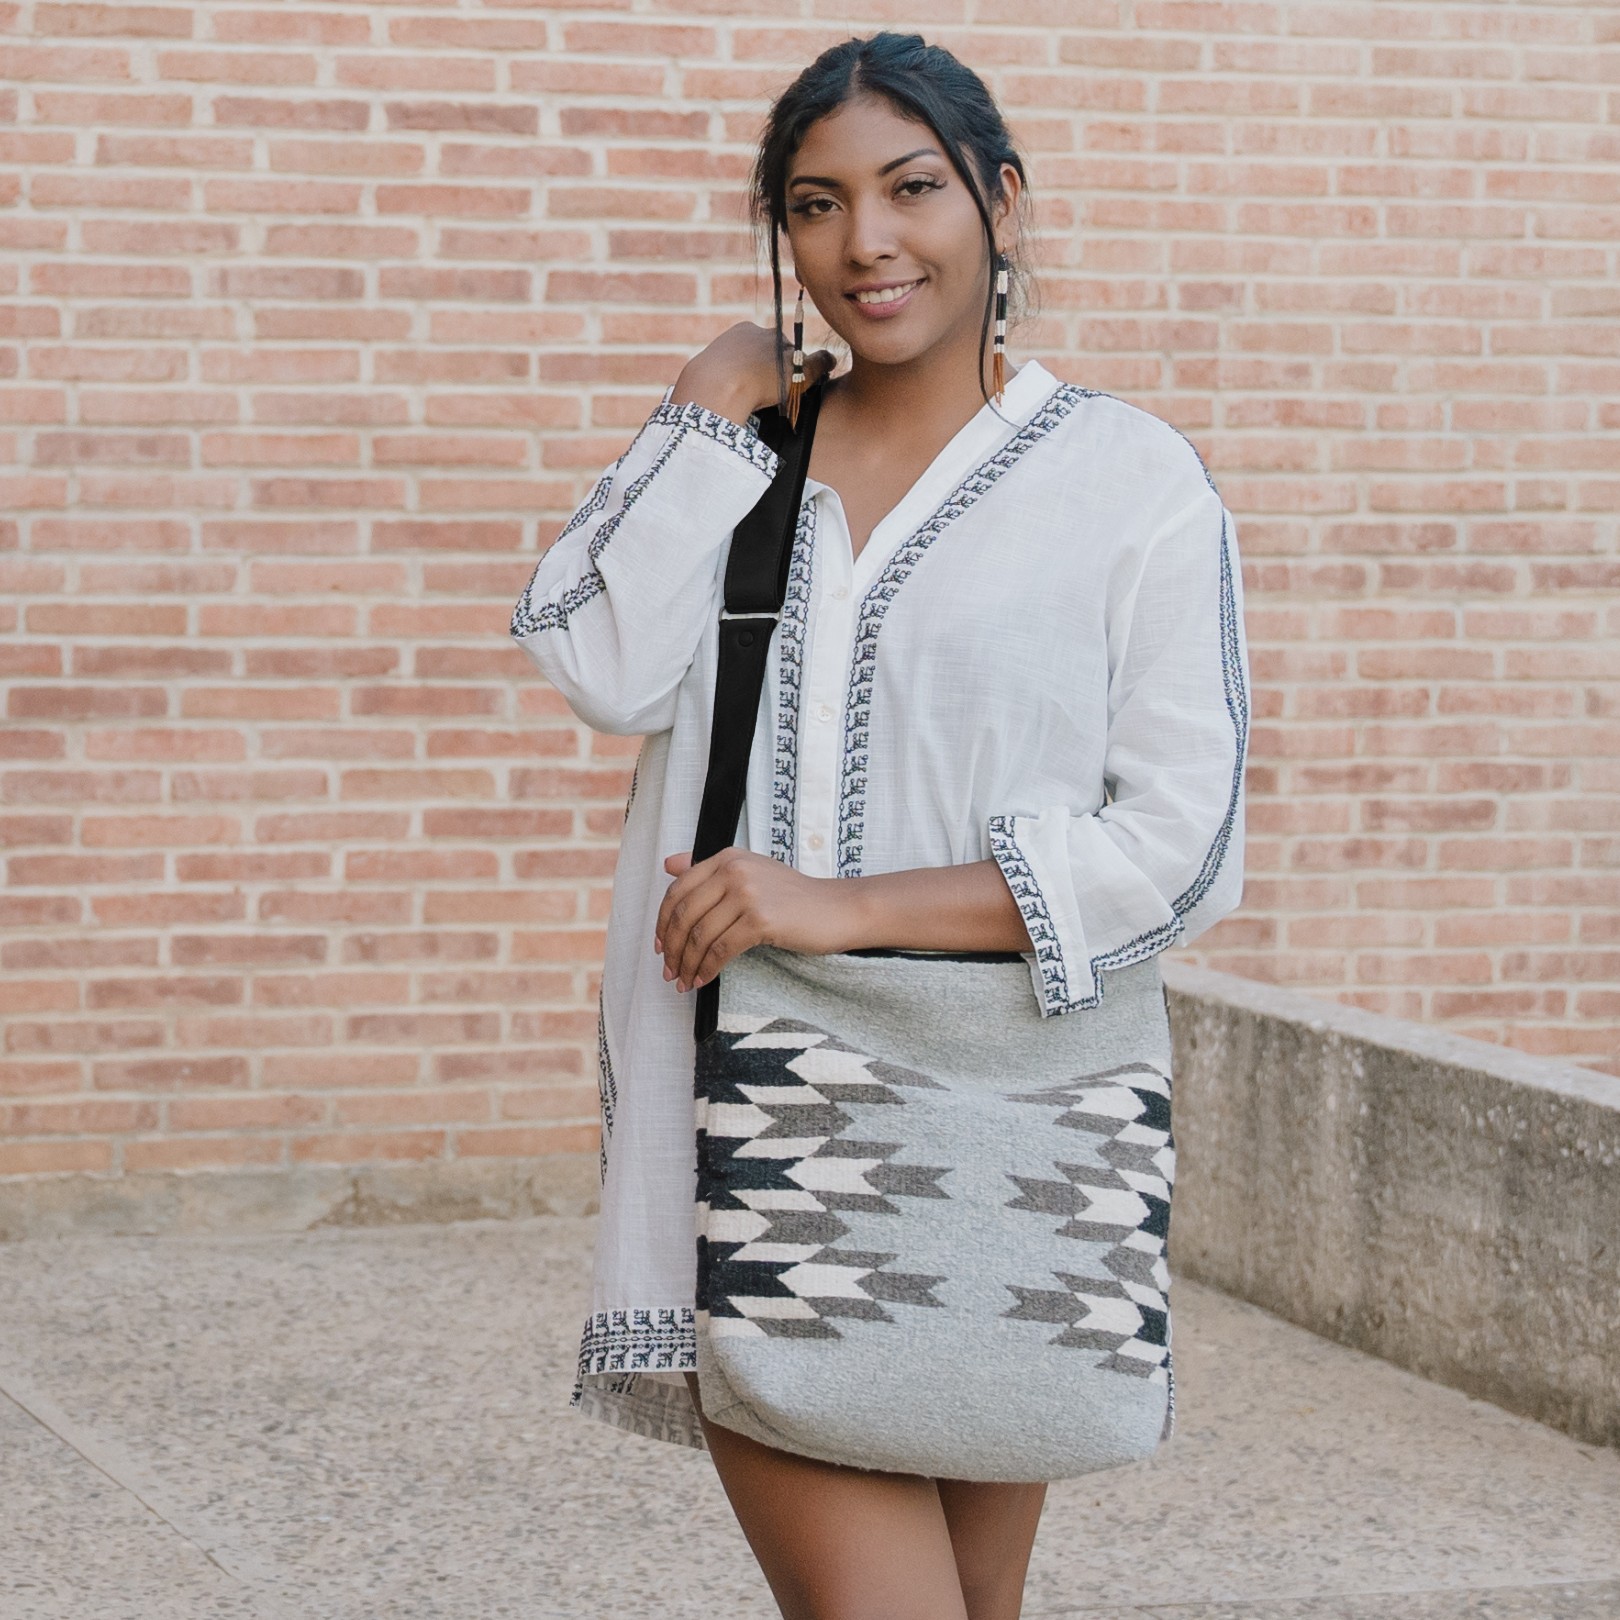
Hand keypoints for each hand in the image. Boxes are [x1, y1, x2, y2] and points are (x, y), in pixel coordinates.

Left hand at [653, 847, 860, 991]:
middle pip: (683, 915)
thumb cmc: (793, 897)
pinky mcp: (760, 919)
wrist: (836, 909)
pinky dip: (707, 968)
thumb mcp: (750, 872)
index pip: (678, 890)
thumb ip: (709, 869)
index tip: (659, 945)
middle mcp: (734, 870)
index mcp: (727, 858)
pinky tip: (703, 980)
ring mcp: (748, 894)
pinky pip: (721, 949)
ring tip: (683, 981)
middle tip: (668, 971)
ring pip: (699, 935)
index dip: (662, 922)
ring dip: (687, 964)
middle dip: (671, 949)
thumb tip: (667, 865)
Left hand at [670, 322, 836, 426]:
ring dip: (748, 376)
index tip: (787, 387)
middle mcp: (749, 331)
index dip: (791, 371)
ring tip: (748, 397)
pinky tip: (730, 395)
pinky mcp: (706, 358)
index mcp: (772, 333)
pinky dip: (728, 382)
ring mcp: (725, 343)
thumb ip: (819, 365)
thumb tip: (832, 358)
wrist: (716, 387)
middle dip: (768, 371)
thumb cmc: (762, 381)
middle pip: (765, 354)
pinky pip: (723, 371)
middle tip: (768, 395)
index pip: (789, 351)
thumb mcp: (800, 375)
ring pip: (743, 362)